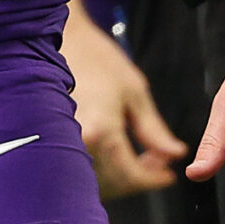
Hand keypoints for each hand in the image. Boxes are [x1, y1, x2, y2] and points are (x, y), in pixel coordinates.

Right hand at [61, 3, 185, 199]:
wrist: (62, 39)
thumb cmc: (96, 57)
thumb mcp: (134, 91)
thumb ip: (154, 130)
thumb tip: (173, 154)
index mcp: (100, 131)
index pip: (130, 174)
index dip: (153, 180)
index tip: (168, 175)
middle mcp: (77, 143)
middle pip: (112, 184)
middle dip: (139, 178)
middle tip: (157, 162)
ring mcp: (59, 143)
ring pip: (93, 180)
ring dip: (118, 176)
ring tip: (138, 157)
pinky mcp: (51, 139)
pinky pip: (77, 167)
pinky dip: (99, 169)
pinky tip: (113, 154)